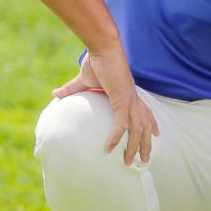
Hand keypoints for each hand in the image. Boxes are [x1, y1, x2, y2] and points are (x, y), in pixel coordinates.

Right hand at [52, 50, 158, 166]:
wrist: (102, 48)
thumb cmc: (96, 60)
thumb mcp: (84, 79)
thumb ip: (71, 89)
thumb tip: (54, 94)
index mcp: (129, 93)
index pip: (145, 111)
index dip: (151, 123)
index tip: (156, 134)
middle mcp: (133, 99)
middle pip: (145, 125)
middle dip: (147, 143)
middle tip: (146, 160)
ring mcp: (129, 100)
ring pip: (137, 129)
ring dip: (136, 146)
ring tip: (132, 162)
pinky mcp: (122, 100)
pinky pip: (121, 124)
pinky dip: (116, 136)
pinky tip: (110, 148)